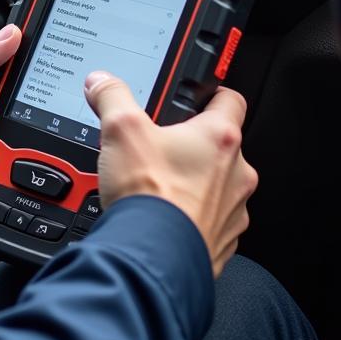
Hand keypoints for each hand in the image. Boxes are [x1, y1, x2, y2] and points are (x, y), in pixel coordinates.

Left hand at [0, 25, 20, 210]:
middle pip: (18, 102)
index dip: (26, 63)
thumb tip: (10, 34)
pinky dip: (12, 163)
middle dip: (29, 106)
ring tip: (11, 137)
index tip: (53, 60)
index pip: (6, 64)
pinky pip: (7, 162)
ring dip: (19, 137)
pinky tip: (12, 161)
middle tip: (33, 110)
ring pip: (17, 133)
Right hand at [85, 72, 258, 277]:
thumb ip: (112, 97)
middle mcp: (237, 174)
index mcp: (219, 138)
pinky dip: (189, 215)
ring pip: (216, 186)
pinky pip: (209, 220)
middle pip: (219, 146)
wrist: (153, 256)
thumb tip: (103, 83)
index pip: (231, 100)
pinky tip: (161, 214)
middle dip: (191, 144)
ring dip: (193, 182)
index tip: (199, 96)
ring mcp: (233, 211)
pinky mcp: (222, 241)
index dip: (213, 94)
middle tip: (159, 146)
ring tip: (155, 183)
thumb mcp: (120, 129)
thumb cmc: (149, 195)